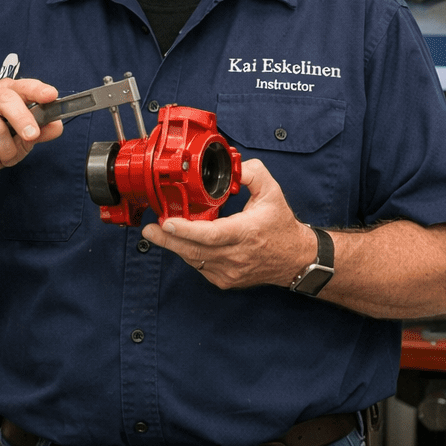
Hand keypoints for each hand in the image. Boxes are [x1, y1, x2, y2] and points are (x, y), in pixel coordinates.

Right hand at [0, 77, 62, 175]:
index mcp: (4, 91)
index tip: (51, 95)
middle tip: (32, 136)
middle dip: (23, 120)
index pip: (22, 86)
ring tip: (5, 157)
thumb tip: (56, 126)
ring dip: (6, 152)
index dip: (37, 90)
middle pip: (6, 101)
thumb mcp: (20, 137)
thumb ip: (39, 130)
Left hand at [140, 159, 314, 288]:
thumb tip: (232, 164)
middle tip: (150, 229)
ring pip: (194, 259)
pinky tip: (182, 242)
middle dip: (168, 239)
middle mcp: (237, 255)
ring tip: (159, 232)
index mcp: (247, 232)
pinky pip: (200, 266)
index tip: (168, 222)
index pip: (212, 235)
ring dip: (175, 246)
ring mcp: (230, 271)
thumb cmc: (281, 225)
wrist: (295, 258)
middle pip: (195, 250)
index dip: (187, 230)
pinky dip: (189, 254)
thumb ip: (251, 173)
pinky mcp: (226, 280)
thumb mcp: (271, 191)